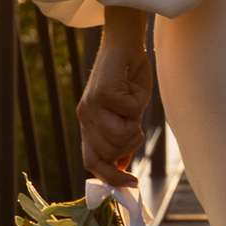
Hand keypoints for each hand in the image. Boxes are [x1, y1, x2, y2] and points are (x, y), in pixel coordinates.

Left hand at [77, 9, 153, 180]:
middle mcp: (85, 116)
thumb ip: (120, 138)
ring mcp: (91, 104)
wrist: (125, 42)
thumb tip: (120, 167)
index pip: (92, 161)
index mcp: (88, 123)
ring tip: (134, 102)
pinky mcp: (102, 92)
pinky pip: (131, 112)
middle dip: (132, 141)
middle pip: (111, 152)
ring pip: (121, 136)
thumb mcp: (126, 113)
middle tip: (136, 120)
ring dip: (136, 122)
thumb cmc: (129, 77)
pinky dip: (140, 100)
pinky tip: (133, 86)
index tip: (131, 184)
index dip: (110, 177)